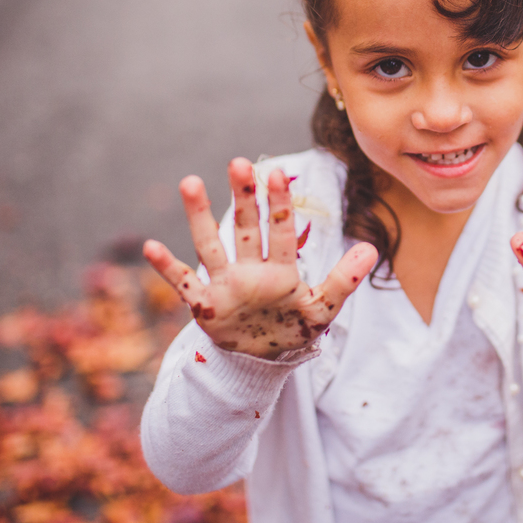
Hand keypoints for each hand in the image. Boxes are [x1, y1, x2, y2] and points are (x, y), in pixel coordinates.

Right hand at [143, 158, 377, 358]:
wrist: (262, 360)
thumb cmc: (292, 327)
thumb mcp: (322, 309)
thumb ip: (343, 280)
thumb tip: (372, 249)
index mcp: (281, 270)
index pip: (281, 231)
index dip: (279, 204)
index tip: (277, 172)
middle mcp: (250, 270)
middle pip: (246, 229)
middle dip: (243, 197)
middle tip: (239, 162)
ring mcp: (226, 285)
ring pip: (210, 245)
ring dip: (200, 216)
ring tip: (190, 181)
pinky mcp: (206, 305)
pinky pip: (184, 284)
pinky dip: (168, 268)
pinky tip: (151, 247)